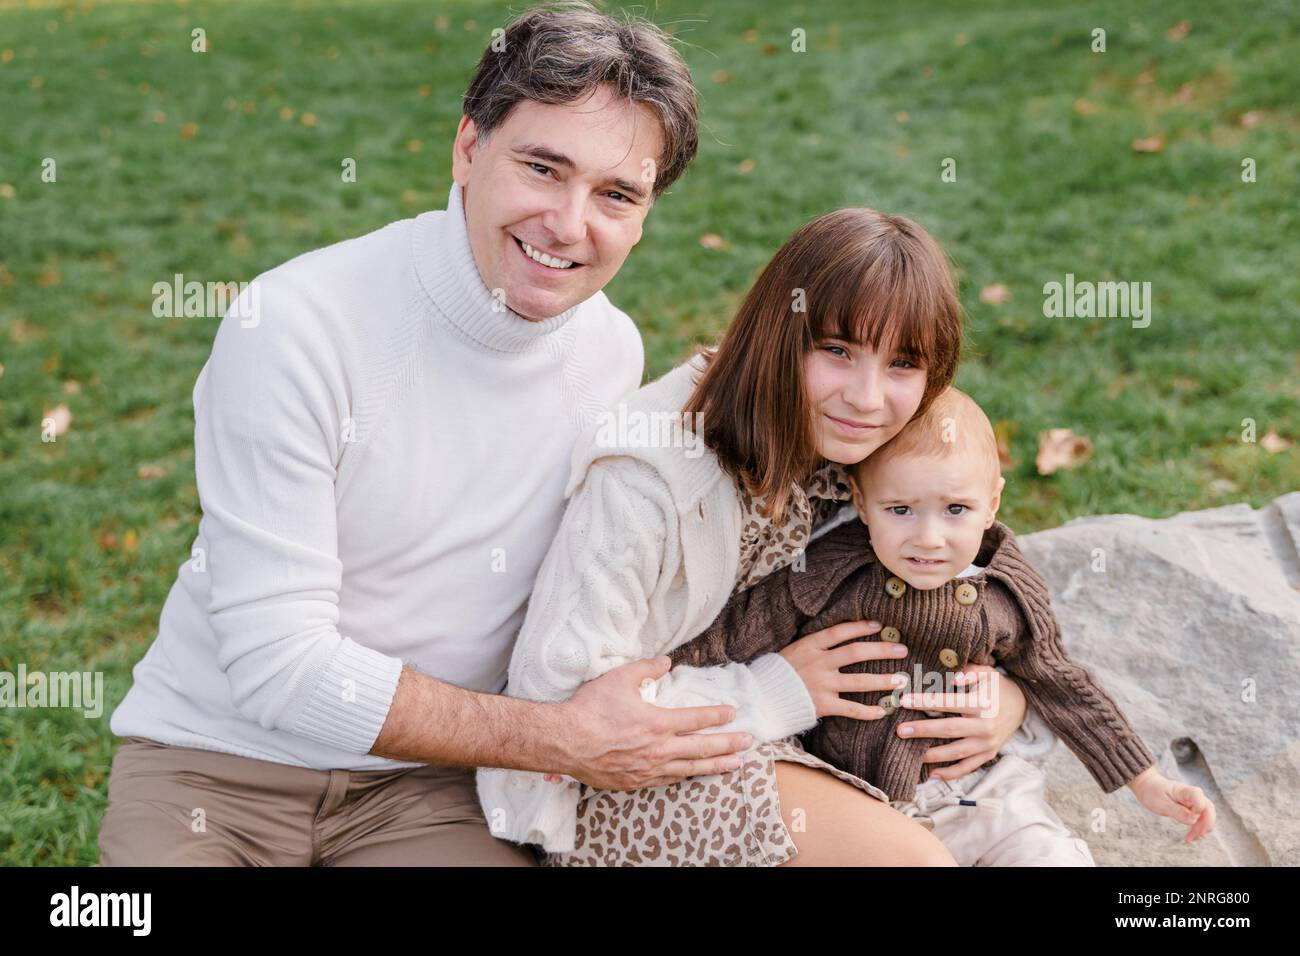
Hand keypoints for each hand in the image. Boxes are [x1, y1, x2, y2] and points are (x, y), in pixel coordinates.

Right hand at [543, 656, 754, 791]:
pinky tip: (692, 775)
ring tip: (734, 765)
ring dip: (714, 766)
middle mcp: (658, 749)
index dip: (718, 715)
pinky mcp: (634, 782)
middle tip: (748, 742)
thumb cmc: (589, 709)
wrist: (564, 741)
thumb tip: (667, 661)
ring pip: (689, 769)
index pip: (697, 718)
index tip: (732, 712)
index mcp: (658, 722)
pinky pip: (667, 781)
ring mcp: (647, 769)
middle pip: (702, 747)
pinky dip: (684, 777)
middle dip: (728, 744)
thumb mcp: (619, 678)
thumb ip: (646, 667)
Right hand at [778, 620, 911, 719]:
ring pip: (859, 681)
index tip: (879, 626)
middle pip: (856, 653)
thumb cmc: (777, 673)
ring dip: (882, 680)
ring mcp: (822, 684)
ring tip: (900, 680)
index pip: (840, 632)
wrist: (760, 697)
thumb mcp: (793, 651)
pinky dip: (868, 711)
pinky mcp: (823, 705)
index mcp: (810, 646)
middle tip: (902, 650)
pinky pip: (851, 709)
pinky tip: (882, 711)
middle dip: (882, 650)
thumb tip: (839, 638)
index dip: (861, 627)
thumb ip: (815, 646)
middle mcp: (819, 663)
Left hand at [895, 664, 1028, 779]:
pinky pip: (967, 768)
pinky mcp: (988, 755)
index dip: (926, 702)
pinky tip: (931, 773)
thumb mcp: (986, 672)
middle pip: (949, 730)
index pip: (949, 703)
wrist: (1021, 706)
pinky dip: (950, 773)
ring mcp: (987, 744)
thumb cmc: (995, 687)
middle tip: (900, 731)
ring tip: (909, 752)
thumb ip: (970, 671)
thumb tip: (954, 677)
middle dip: (923, 731)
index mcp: (981, 704)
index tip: (904, 701)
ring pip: (956, 752)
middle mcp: (985, 726)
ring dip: (931, 754)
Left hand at [1128, 767, 1215, 843]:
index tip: (1191, 819)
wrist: (1146, 786)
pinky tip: (1190, 837)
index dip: (1199, 810)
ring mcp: (1192, 802)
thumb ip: (1177, 811)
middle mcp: (1191, 795)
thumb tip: (1193, 820)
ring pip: (1205, 816)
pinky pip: (1198, 819)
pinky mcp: (1190, 809)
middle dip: (1206, 823)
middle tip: (1199, 835)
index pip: (1199, 798)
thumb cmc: (1152, 792)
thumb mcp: (1161, 803)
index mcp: (1184, 790)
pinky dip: (1196, 828)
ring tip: (1190, 839)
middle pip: (1208, 808)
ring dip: (1201, 828)